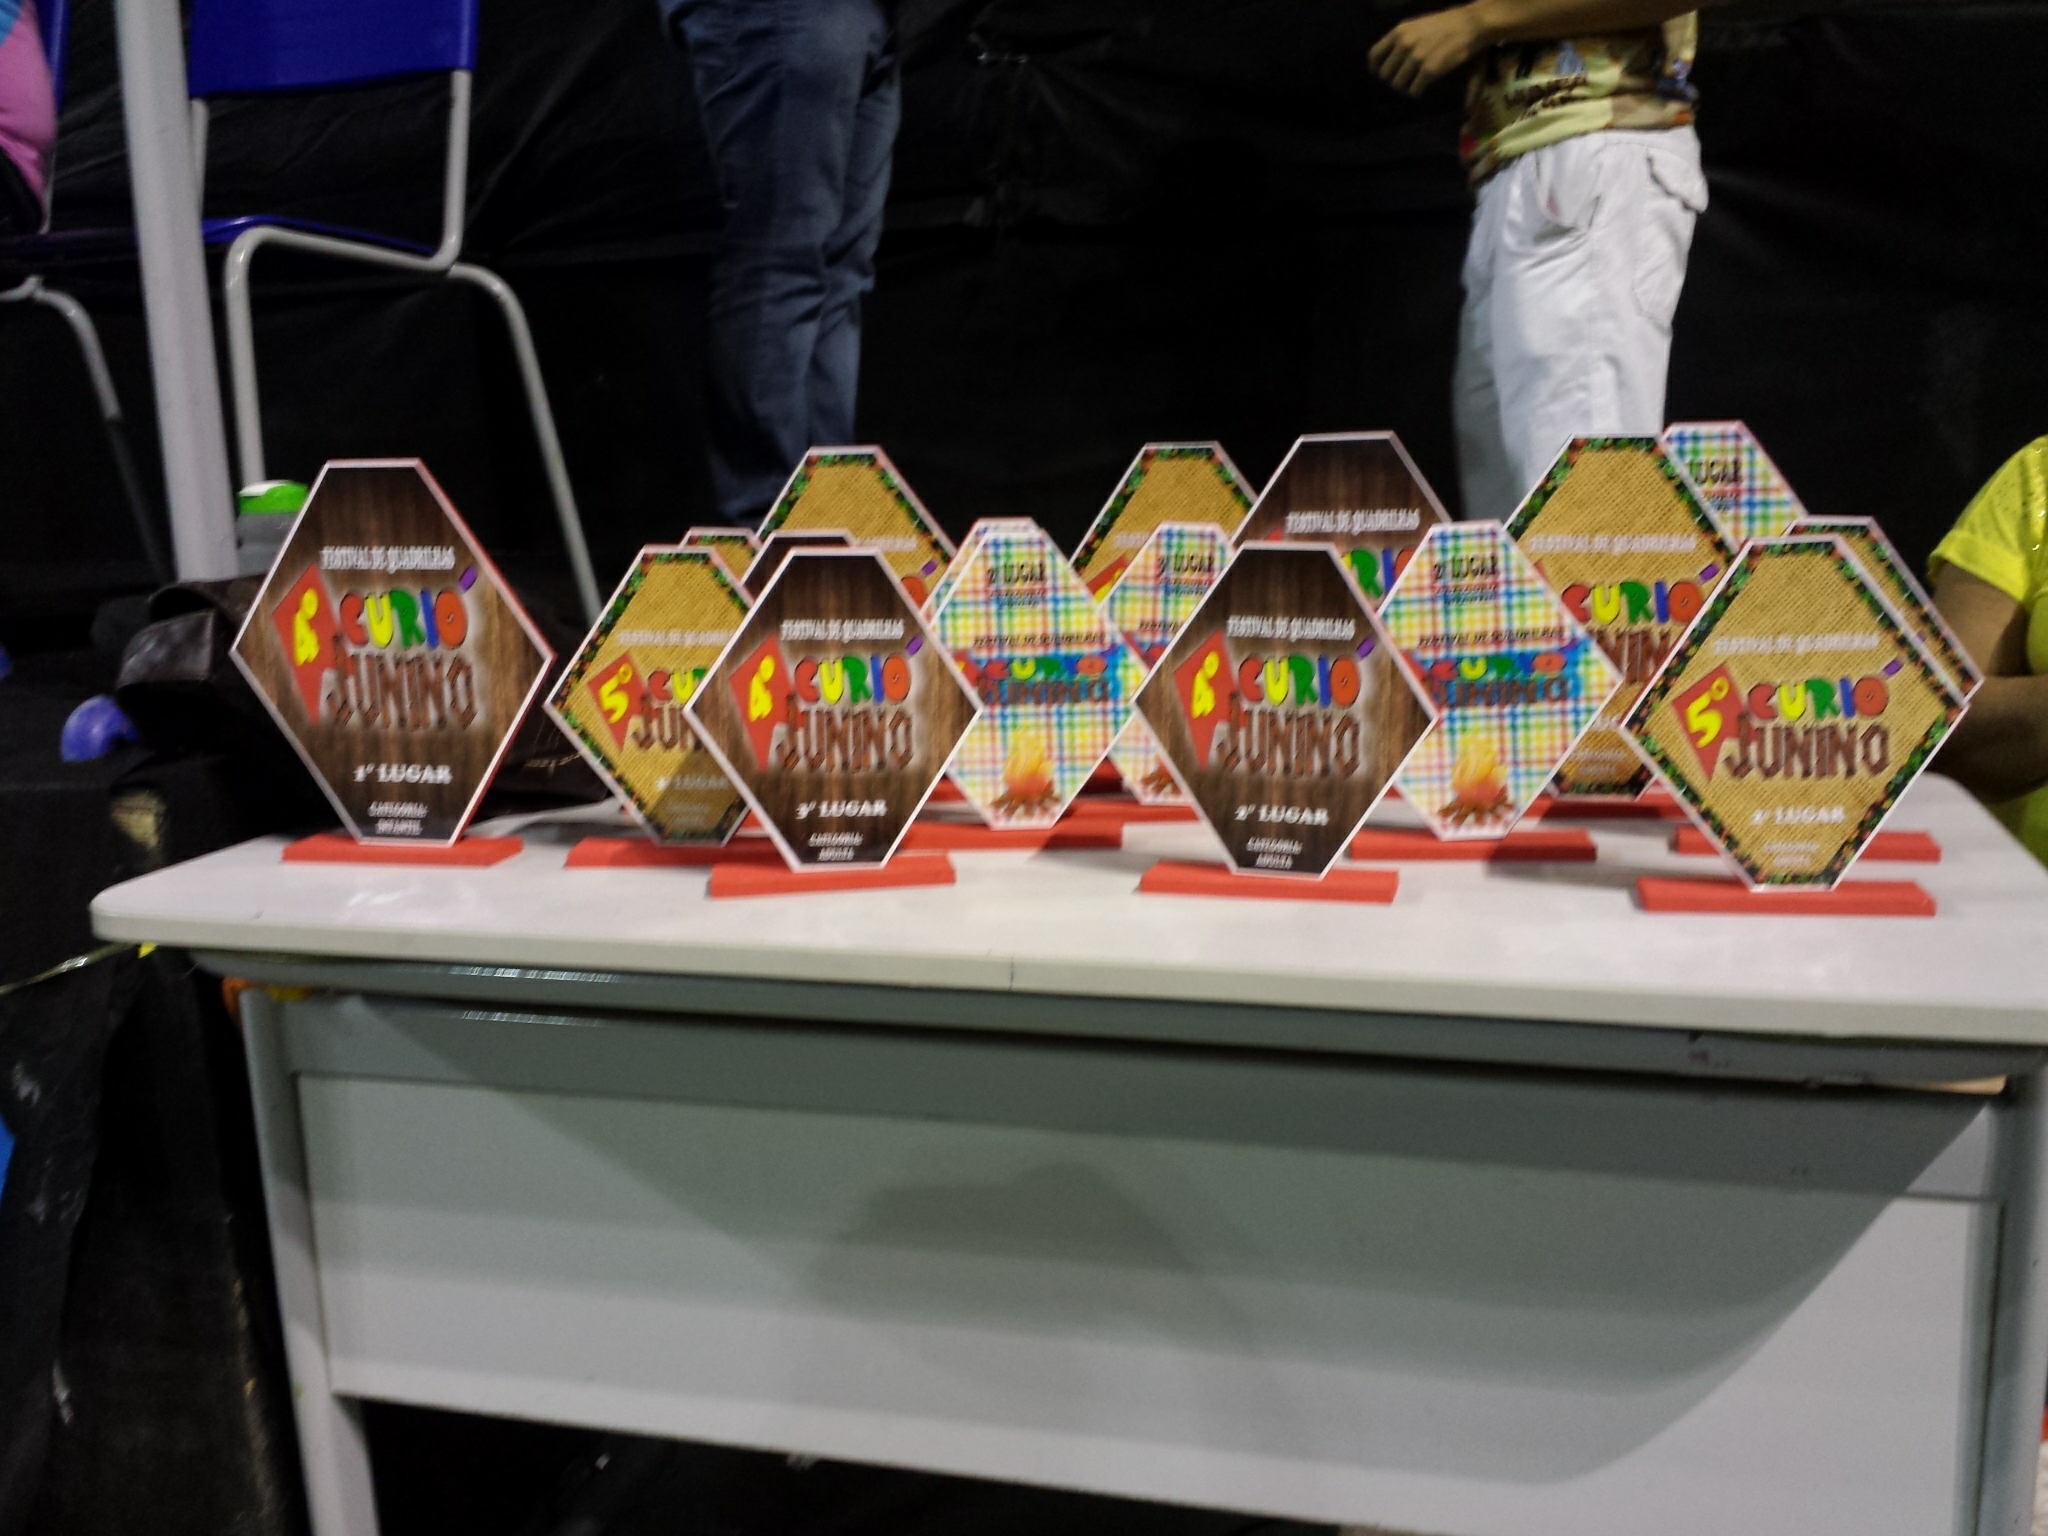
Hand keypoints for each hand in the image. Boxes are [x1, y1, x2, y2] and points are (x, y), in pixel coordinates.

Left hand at [1369, 5, 1488, 96]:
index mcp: (1400, 31)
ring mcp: (1416, 57)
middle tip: (1406, 80)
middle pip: (1385, 74)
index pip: (1374, 55)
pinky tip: (1424, 87)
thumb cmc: (1446, 25)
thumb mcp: (1417, 25)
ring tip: (1416, 83)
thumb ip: (1401, 40)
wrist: (1471, 24)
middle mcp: (1405, 43)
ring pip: (1398, 84)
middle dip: (1394, 79)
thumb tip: (1383, 61)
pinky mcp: (1429, 70)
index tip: (1382, 75)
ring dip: (1406, 87)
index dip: (1376, 69)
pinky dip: (1417, 92)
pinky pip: (1413, 90)